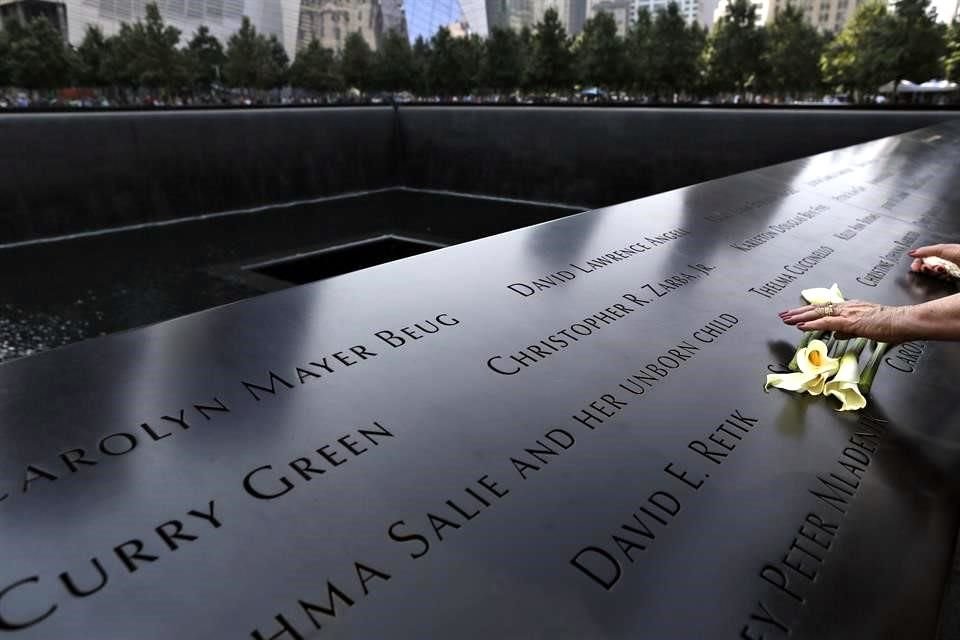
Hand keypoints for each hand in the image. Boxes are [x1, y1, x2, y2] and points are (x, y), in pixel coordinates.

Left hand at [779, 300, 910, 342]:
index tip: (795, 315)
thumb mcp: (865, 328)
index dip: (808, 312)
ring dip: (800, 317)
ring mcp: (848, 313)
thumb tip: (835, 333)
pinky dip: (812, 324)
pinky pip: (827, 322)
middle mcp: (846, 307)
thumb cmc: (891, 326)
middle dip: (798, 312)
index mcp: (850, 308)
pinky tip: (801, 326)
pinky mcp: (851, 321)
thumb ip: (848, 330)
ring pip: (819, 313)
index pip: (824, 309)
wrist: (904, 322)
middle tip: (783, 315)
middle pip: (817, 308)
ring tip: (786, 319)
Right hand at [909, 244, 959, 279]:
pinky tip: (944, 274)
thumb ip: (925, 251)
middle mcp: (941, 260)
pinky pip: (940, 279)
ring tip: (939, 269)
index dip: (917, 263)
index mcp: (938, 252)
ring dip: (934, 273)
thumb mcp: (941, 249)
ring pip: (933, 274)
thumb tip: (911, 253)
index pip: (922, 258)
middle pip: (926, 267)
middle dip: (925, 268)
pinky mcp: (950, 277)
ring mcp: (946, 269)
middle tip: (927, 269)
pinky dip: (940, 278)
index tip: (915, 267)